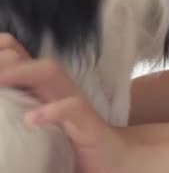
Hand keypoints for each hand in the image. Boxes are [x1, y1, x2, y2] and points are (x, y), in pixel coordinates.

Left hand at [0, 33, 130, 172]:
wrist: (115, 159)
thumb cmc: (72, 144)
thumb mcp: (42, 125)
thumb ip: (19, 107)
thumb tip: (3, 103)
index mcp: (45, 89)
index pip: (24, 57)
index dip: (5, 50)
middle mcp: (60, 90)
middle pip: (33, 60)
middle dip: (7, 59)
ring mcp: (75, 104)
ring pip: (52, 74)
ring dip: (23, 72)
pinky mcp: (88, 124)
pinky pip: (73, 108)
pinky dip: (53, 110)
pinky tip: (31, 118)